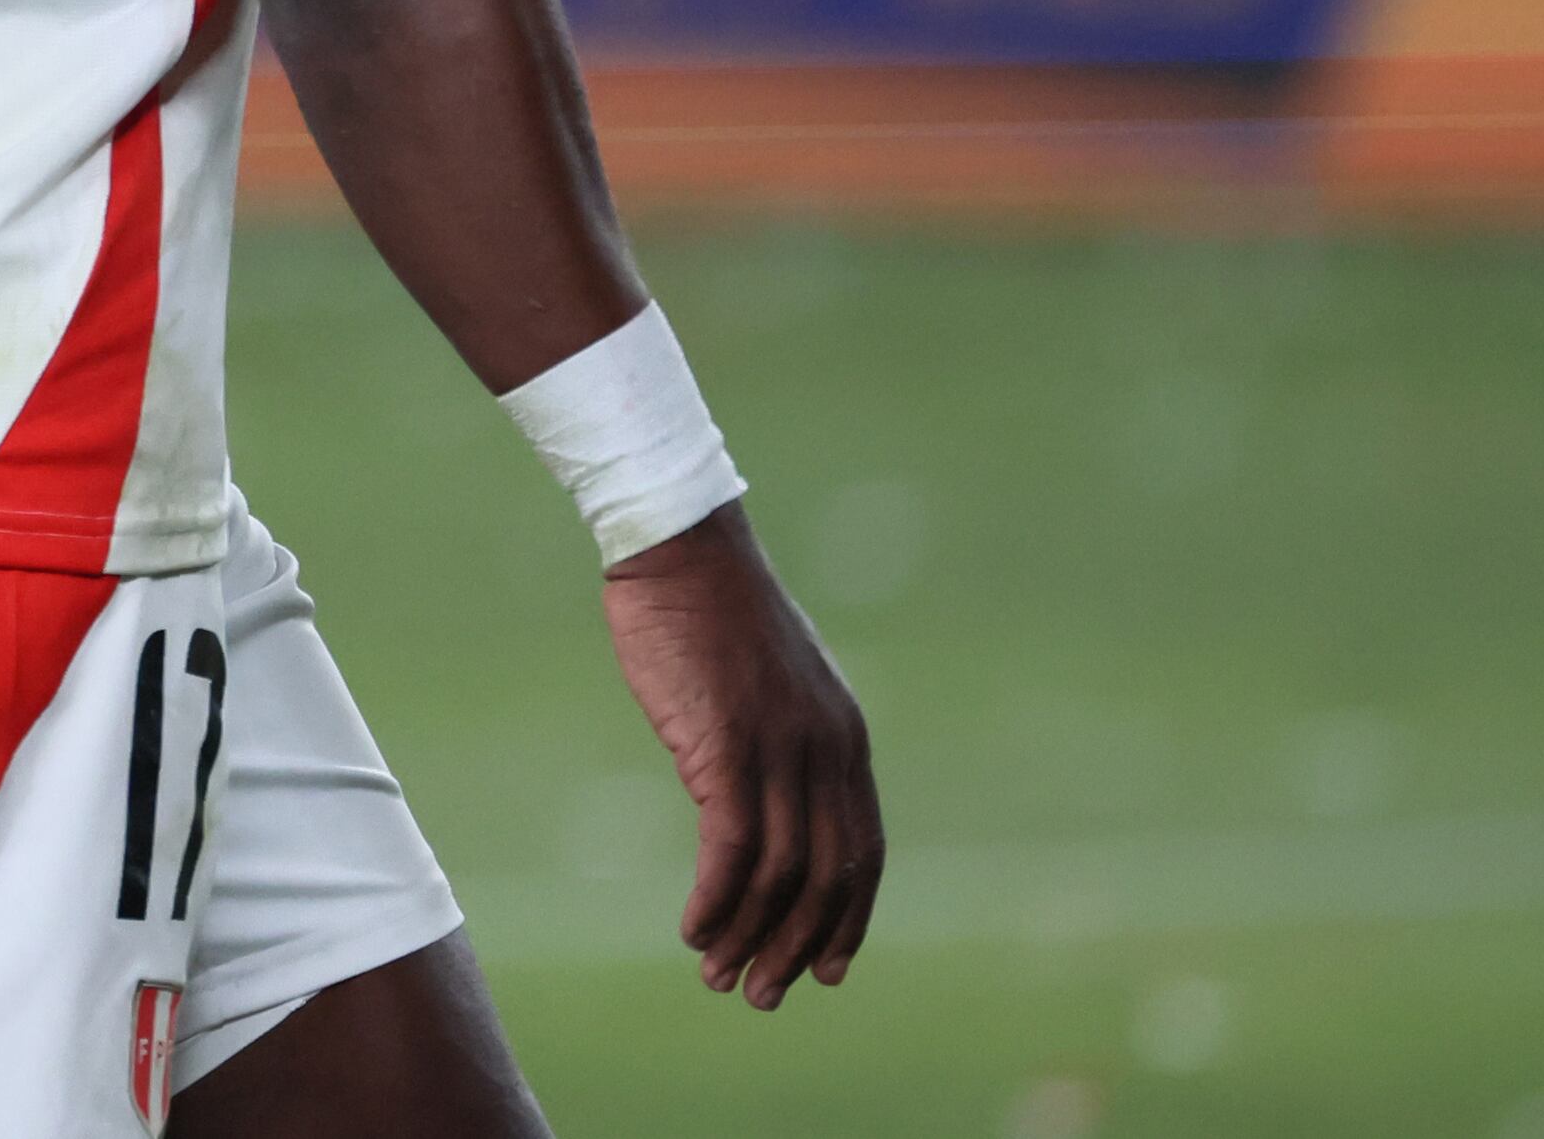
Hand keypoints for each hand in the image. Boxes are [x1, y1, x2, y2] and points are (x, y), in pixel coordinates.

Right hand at [599, 502, 880, 1006]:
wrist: (682, 549)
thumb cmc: (711, 613)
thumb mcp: (768, 685)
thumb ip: (781, 744)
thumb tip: (763, 808)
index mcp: (844, 739)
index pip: (861, 853)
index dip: (847, 920)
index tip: (827, 970)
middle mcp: (826, 751)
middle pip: (825, 878)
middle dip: (796, 947)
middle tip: (763, 995)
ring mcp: (781, 748)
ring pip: (779, 874)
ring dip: (749, 936)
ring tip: (718, 974)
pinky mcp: (728, 745)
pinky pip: (734, 849)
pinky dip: (717, 901)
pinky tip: (694, 929)